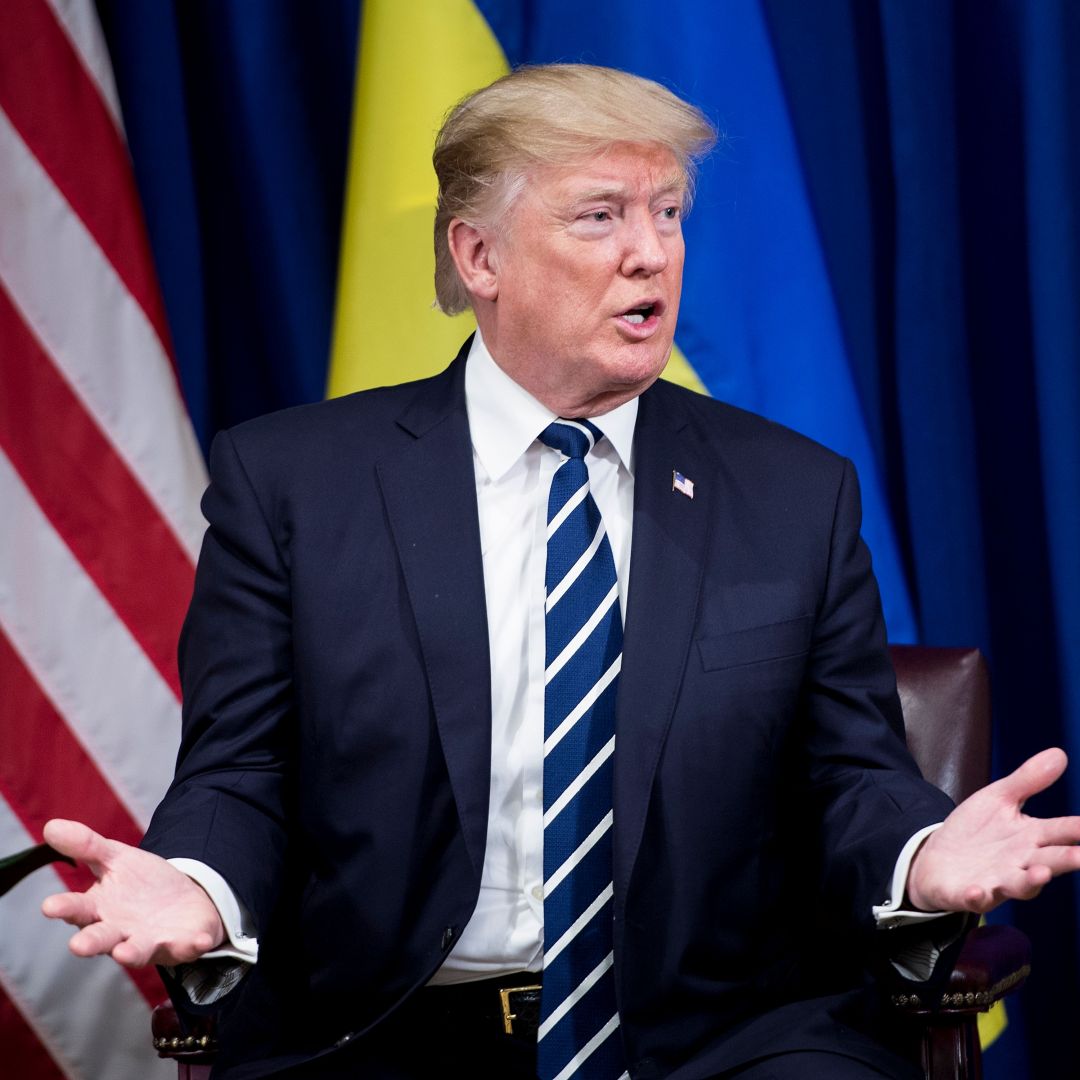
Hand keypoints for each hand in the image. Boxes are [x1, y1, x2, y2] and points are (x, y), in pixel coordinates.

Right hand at [40, 819, 224, 966]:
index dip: (64, 908)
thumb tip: (51, 826)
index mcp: (100, 909)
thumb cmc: (141, 884)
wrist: (184, 900)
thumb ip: (87, 846)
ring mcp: (150, 941)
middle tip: (77, 945)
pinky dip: (193, 944)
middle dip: (91, 942)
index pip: (77, 909)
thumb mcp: (117, 858)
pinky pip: (187, 946)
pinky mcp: (180, 944)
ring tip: (123, 953)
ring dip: (131, 952)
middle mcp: (120, 932)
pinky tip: (199, 941)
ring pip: (137, 951)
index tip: (49, 906)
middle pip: (102, 938)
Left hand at [907, 747, 1079, 912]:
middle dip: (1068, 860)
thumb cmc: (977, 831)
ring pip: (1019, 885)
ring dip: (1031, 881)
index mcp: (1031, 837)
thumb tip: (1060, 753)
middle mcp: (1021, 862)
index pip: (1062, 832)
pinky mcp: (970, 893)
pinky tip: (976, 891)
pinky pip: (976, 897)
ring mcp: (997, 880)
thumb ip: (1028, 781)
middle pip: (1050, 860)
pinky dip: (977, 896)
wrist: (938, 858)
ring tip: (1041, 874)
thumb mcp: (999, 799)